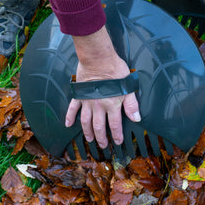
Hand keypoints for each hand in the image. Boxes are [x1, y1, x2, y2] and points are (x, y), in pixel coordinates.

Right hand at [65, 27, 140, 148]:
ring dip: (87, 132)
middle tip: (103, 145)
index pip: (115, 125)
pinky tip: (68, 125)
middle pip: (99, 126)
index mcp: (112, 105)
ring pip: (86, 121)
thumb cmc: (115, 70)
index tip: (117, 142)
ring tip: (89, 139)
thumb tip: (136, 118)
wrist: (98, 59)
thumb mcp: (128, 87)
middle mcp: (99, 106)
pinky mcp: (79, 94)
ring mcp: (87, 101)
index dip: (117, 135)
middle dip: (101, 138)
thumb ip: (132, 104)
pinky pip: (73, 108)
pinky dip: (70, 117)